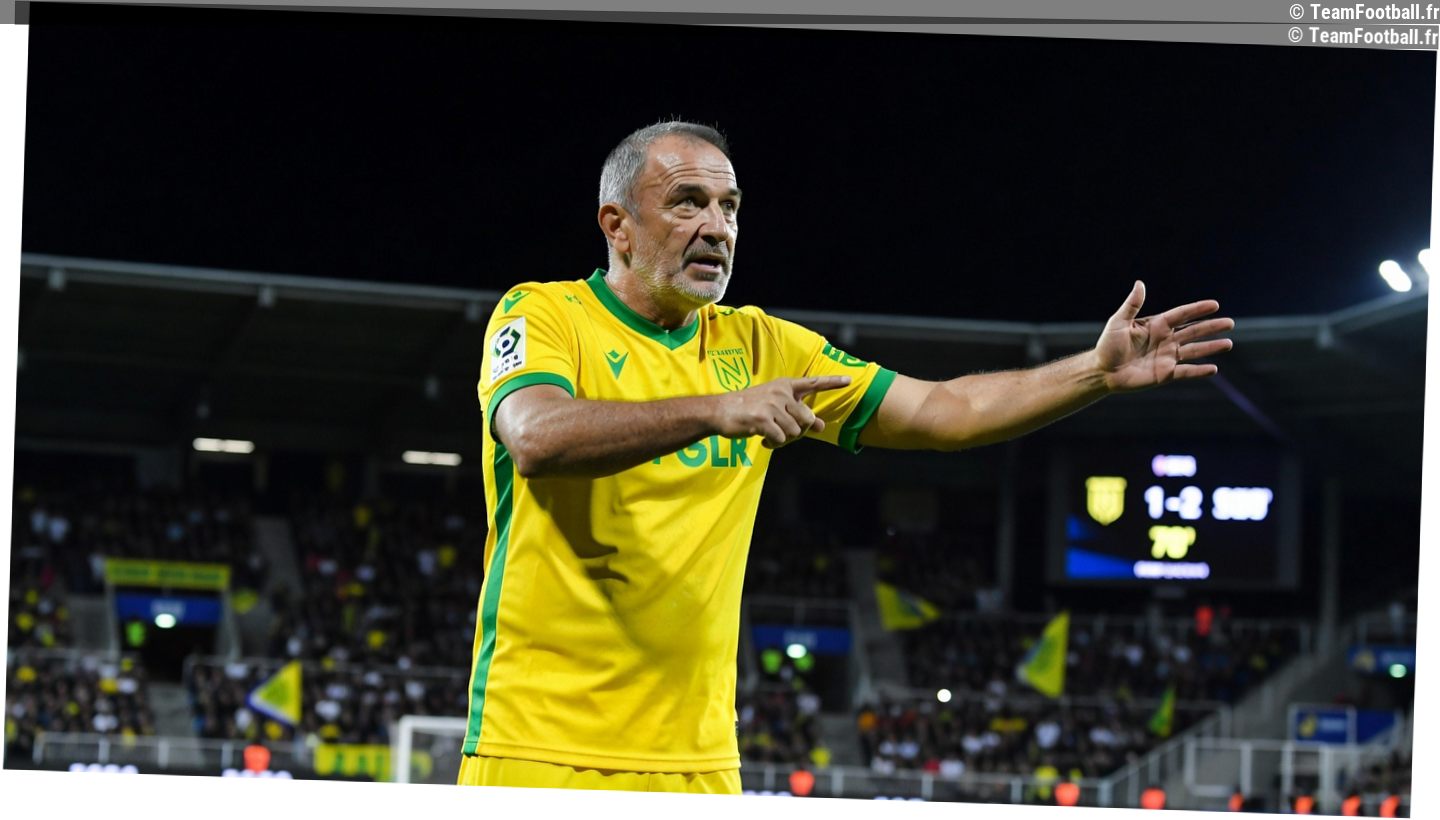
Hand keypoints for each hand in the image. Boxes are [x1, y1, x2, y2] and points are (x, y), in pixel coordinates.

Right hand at [711, 376, 851, 448]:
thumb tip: (822, 426)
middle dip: (798, 431)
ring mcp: (772, 405)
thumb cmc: (750, 408)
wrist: (720, 411)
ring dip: (784, 439)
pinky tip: (761, 438)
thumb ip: (798, 414)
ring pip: (795, 432)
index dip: (833, 382)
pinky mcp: (763, 420)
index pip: (813, 382)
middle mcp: (781, 393)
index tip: (849, 380)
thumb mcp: (776, 407)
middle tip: (782, 432)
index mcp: (785, 386)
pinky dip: (773, 444)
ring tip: (768, 433)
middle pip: (807, 420)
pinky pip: (780, 439)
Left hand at [1095, 281, 1234, 392]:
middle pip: (1193, 331)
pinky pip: (1186, 371)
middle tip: (1230, 323)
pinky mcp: (1165, 374)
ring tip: (1228, 344)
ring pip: (1194, 351)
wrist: (1102, 371)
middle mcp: (1165, 340)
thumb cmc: (1107, 345)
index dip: (1198, 310)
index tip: (1215, 305)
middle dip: (1211, 327)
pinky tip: (1214, 369)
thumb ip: (1132, 305)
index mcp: (1156, 325)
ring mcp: (1167, 357)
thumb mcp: (1118, 322)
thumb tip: (1140, 283)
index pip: (1182, 315)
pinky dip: (1199, 371)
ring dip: (1211, 347)